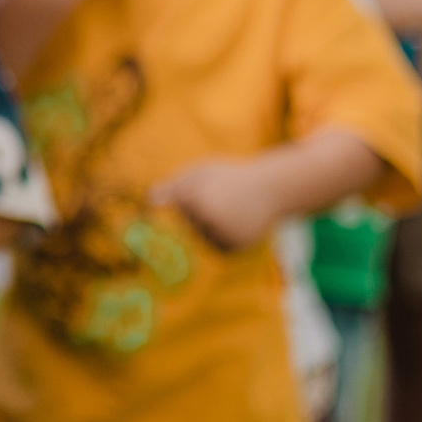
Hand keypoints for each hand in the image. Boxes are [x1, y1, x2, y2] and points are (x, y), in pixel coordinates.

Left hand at [149, 157, 279, 252]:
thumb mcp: (203, 172)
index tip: (211, 186)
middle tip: (223, 197)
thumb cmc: (232, 178)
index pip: (179, 203)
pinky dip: (218, 235)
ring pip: (199, 235)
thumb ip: (175, 185)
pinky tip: (232, 223)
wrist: (272, 190)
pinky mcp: (231, 249)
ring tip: (229, 210)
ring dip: (207, 224)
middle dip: (198, 209)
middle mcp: (211, 222)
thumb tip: (150, 200)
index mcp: (200, 200)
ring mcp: (222, 238)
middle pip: (187, 221)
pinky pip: (213, 245)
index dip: (192, 192)